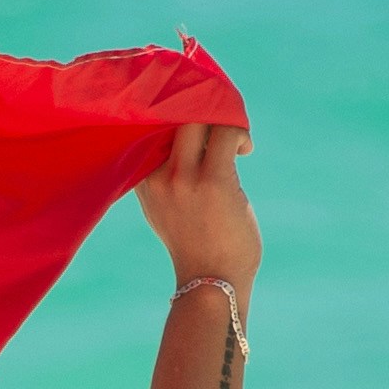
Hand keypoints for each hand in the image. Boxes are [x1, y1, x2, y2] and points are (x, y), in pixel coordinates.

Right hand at [137, 117, 259, 299]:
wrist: (211, 284)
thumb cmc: (197, 248)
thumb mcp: (168, 210)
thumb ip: (170, 180)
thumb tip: (197, 145)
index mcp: (143, 180)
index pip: (150, 127)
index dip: (172, 111)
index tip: (192, 110)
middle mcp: (158, 175)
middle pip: (173, 114)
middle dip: (198, 104)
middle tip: (220, 116)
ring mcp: (183, 178)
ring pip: (200, 117)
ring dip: (223, 116)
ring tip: (236, 136)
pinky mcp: (213, 181)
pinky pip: (227, 132)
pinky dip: (239, 131)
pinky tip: (245, 149)